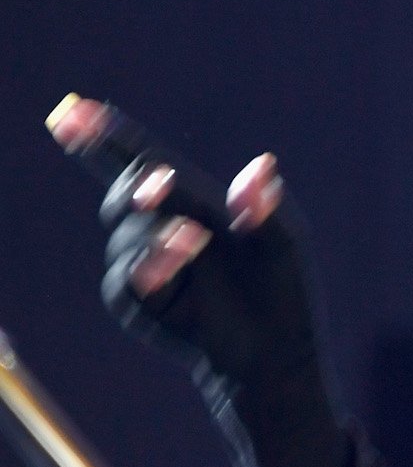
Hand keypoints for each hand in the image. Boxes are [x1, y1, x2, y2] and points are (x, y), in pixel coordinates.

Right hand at [45, 95, 318, 388]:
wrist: (274, 355)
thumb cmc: (283, 292)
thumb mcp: (283, 243)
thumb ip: (266, 206)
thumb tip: (260, 164)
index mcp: (192, 202)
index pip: (142, 160)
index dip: (106, 134)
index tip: (74, 112)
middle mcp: (160, 226)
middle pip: (125, 191)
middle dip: (136, 188)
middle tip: (153, 189)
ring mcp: (143, 263)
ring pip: (126, 236)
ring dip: (155, 236)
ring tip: (195, 242)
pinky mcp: (135, 302)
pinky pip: (125, 281)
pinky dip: (148, 270)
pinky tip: (169, 272)